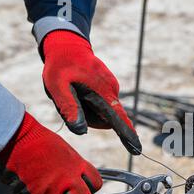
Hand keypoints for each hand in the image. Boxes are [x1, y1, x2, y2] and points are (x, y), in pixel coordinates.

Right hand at [0, 113, 102, 193]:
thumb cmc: (38, 141)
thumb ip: (71, 167)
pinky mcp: (32, 193)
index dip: (89, 191)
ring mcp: (51, 187)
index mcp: (78, 165)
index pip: (96, 184)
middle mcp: (68, 178)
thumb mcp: (64, 151)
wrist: (17, 135)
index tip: (78, 192)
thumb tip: (73, 180)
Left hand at [42, 30, 141, 154]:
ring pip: (104, 112)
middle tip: (68, 101)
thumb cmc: (60, 64)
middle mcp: (112, 91)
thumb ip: (69, 107)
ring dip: (89, 111)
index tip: (137, 149)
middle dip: (90, 119)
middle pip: (106, 119)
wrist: (68, 44)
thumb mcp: (57, 86)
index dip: (127, 135)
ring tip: (73, 93)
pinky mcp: (109, 87)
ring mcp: (112, 88)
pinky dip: (90, 103)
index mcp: (103, 92)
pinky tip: (78, 89)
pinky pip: (102, 104)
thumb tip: (81, 130)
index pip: (119, 119)